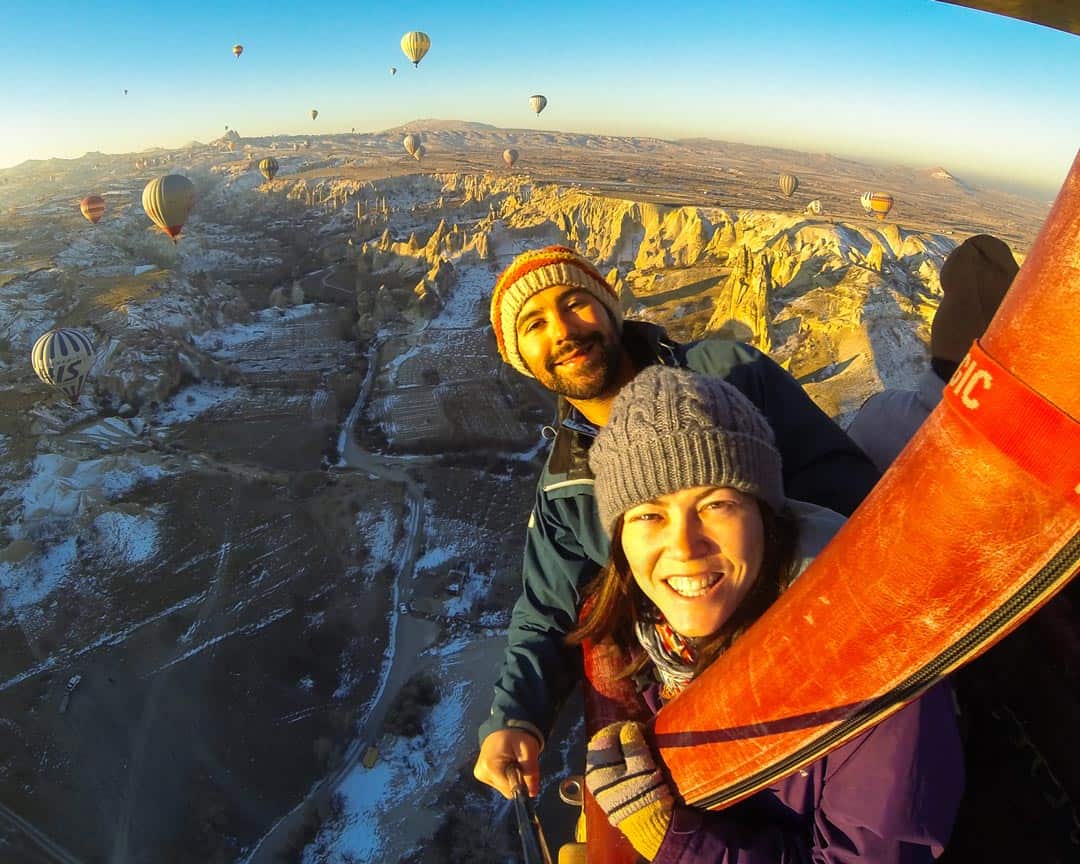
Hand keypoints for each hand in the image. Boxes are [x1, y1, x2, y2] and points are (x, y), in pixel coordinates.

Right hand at [474, 728, 541, 797]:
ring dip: (511, 777)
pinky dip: (506, 775)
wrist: (505, 726)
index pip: (511, 790)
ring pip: (504, 787)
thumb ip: (531, 772)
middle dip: (516, 779)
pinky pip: (499, 782)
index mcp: (490, 768)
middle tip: (518, 762)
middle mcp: (482, 773)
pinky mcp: (482, 774)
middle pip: (507, 790)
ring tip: (512, 759)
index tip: (523, 768)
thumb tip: (532, 793)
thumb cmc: (517, 736)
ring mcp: (481, 774)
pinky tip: (506, 762)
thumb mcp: (528, 751)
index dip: (522, 781)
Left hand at [585, 721, 672, 860]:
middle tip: (637, 733)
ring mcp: (598, 784)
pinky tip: (631, 759)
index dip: (621, 728)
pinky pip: (608, 767)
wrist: (648, 826)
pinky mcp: (606, 791)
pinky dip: (619, 759)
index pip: (604, 737)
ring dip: (619, 747)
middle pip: (603, 745)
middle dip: (619, 736)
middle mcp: (593, 775)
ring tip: (636, 745)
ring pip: (605, 756)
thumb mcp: (642, 767)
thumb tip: (629, 728)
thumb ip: (633, 745)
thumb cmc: (645, 795)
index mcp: (598, 768)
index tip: (637, 726)